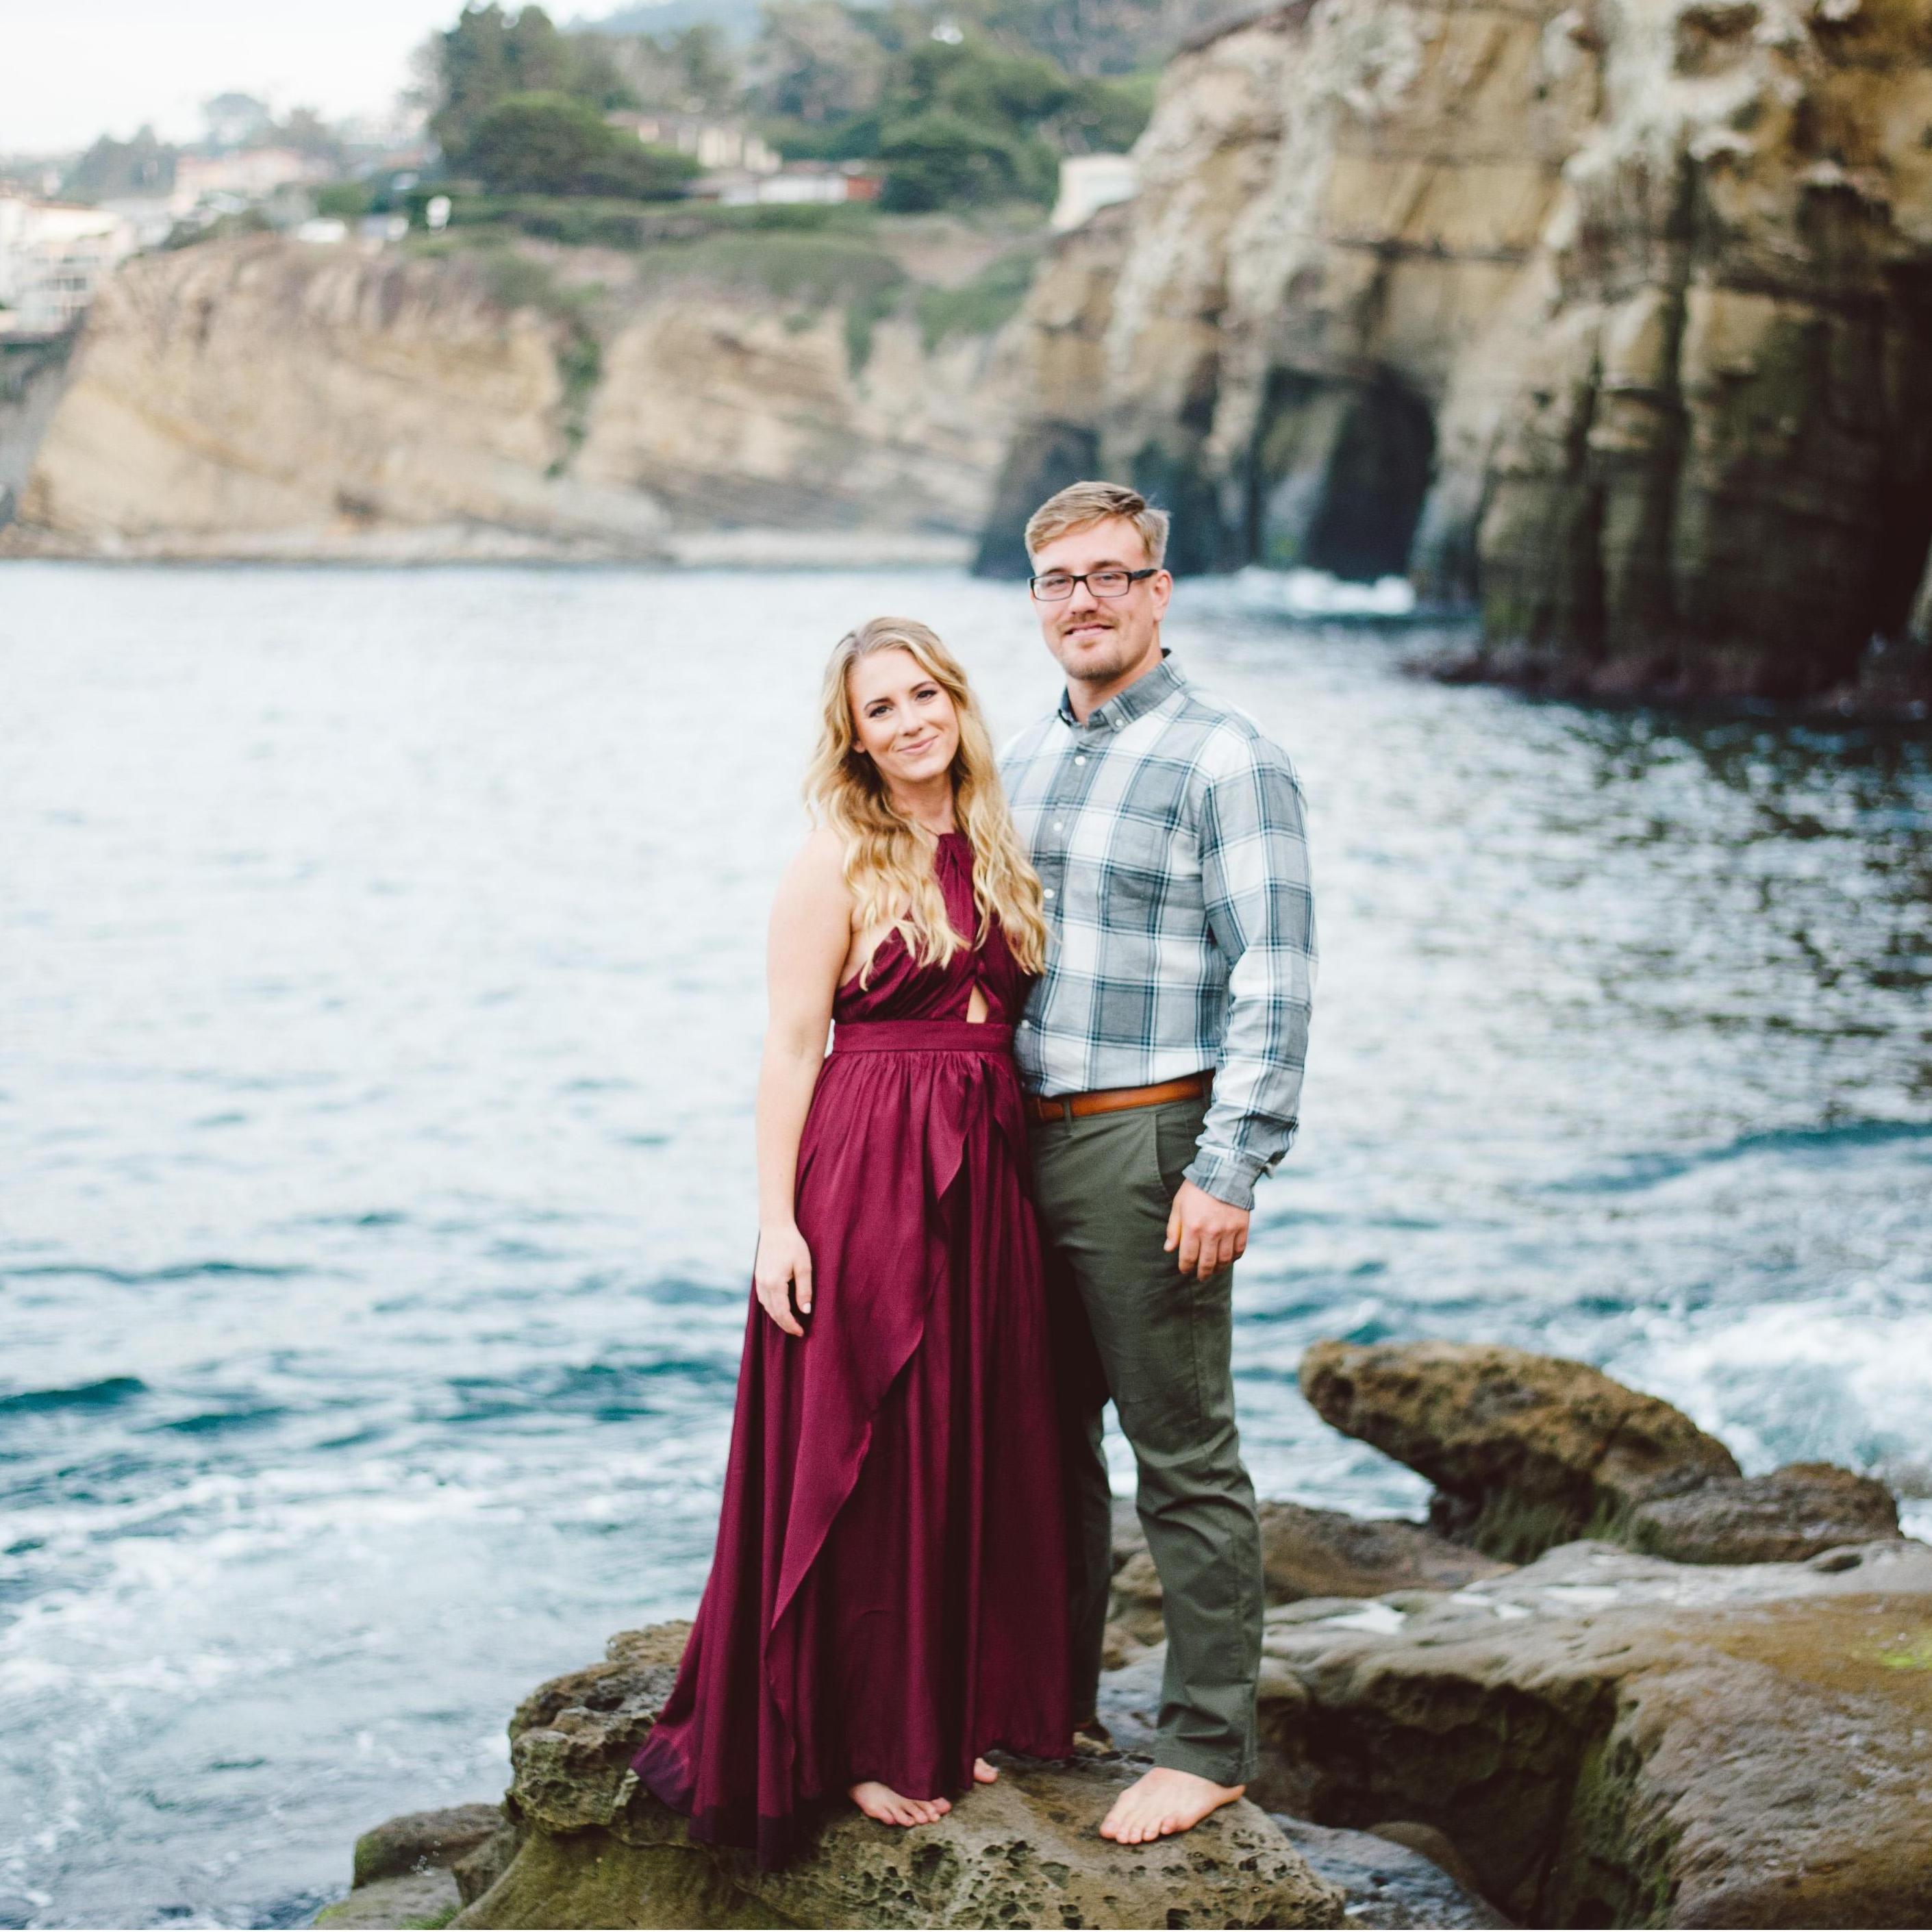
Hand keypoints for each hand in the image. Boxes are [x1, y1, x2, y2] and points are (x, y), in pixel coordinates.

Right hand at [754, 1221, 813, 1335]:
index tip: (801, 1332)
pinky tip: (780, 1308)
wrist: (775, 1227)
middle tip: (798, 1331)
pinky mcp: (759, 1277)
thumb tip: (806, 1311)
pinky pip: (763, 1299)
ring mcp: (759, 1281)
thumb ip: (804, 1290)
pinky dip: (772, 1307)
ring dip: (778, 1317)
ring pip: (766, 1307)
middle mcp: (764, 1284)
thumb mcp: (804, 1266)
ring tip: (791, 1322)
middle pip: (773, 1312)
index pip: (783, 1312)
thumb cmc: (793, 1244)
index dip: (791, 1325)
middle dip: (785, 1324)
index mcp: (775, 1283)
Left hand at [1164, 1180, 1247, 1279]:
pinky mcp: (1242, 1228)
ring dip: (1218, 1269)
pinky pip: (1239, 1250)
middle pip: (1207, 1263)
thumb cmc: (1197, 1188)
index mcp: (1193, 1228)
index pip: (1188, 1257)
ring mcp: (1228, 1231)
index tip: (1185, 1270)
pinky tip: (1228, 1258)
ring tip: (1214, 1270)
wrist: (1224, 1172)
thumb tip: (1169, 1248)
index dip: (1185, 1267)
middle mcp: (1211, 1233)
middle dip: (1202, 1274)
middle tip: (1200, 1277)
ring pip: (1224, 1260)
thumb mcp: (1179, 1205)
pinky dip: (1233, 1258)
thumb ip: (1174, 1228)